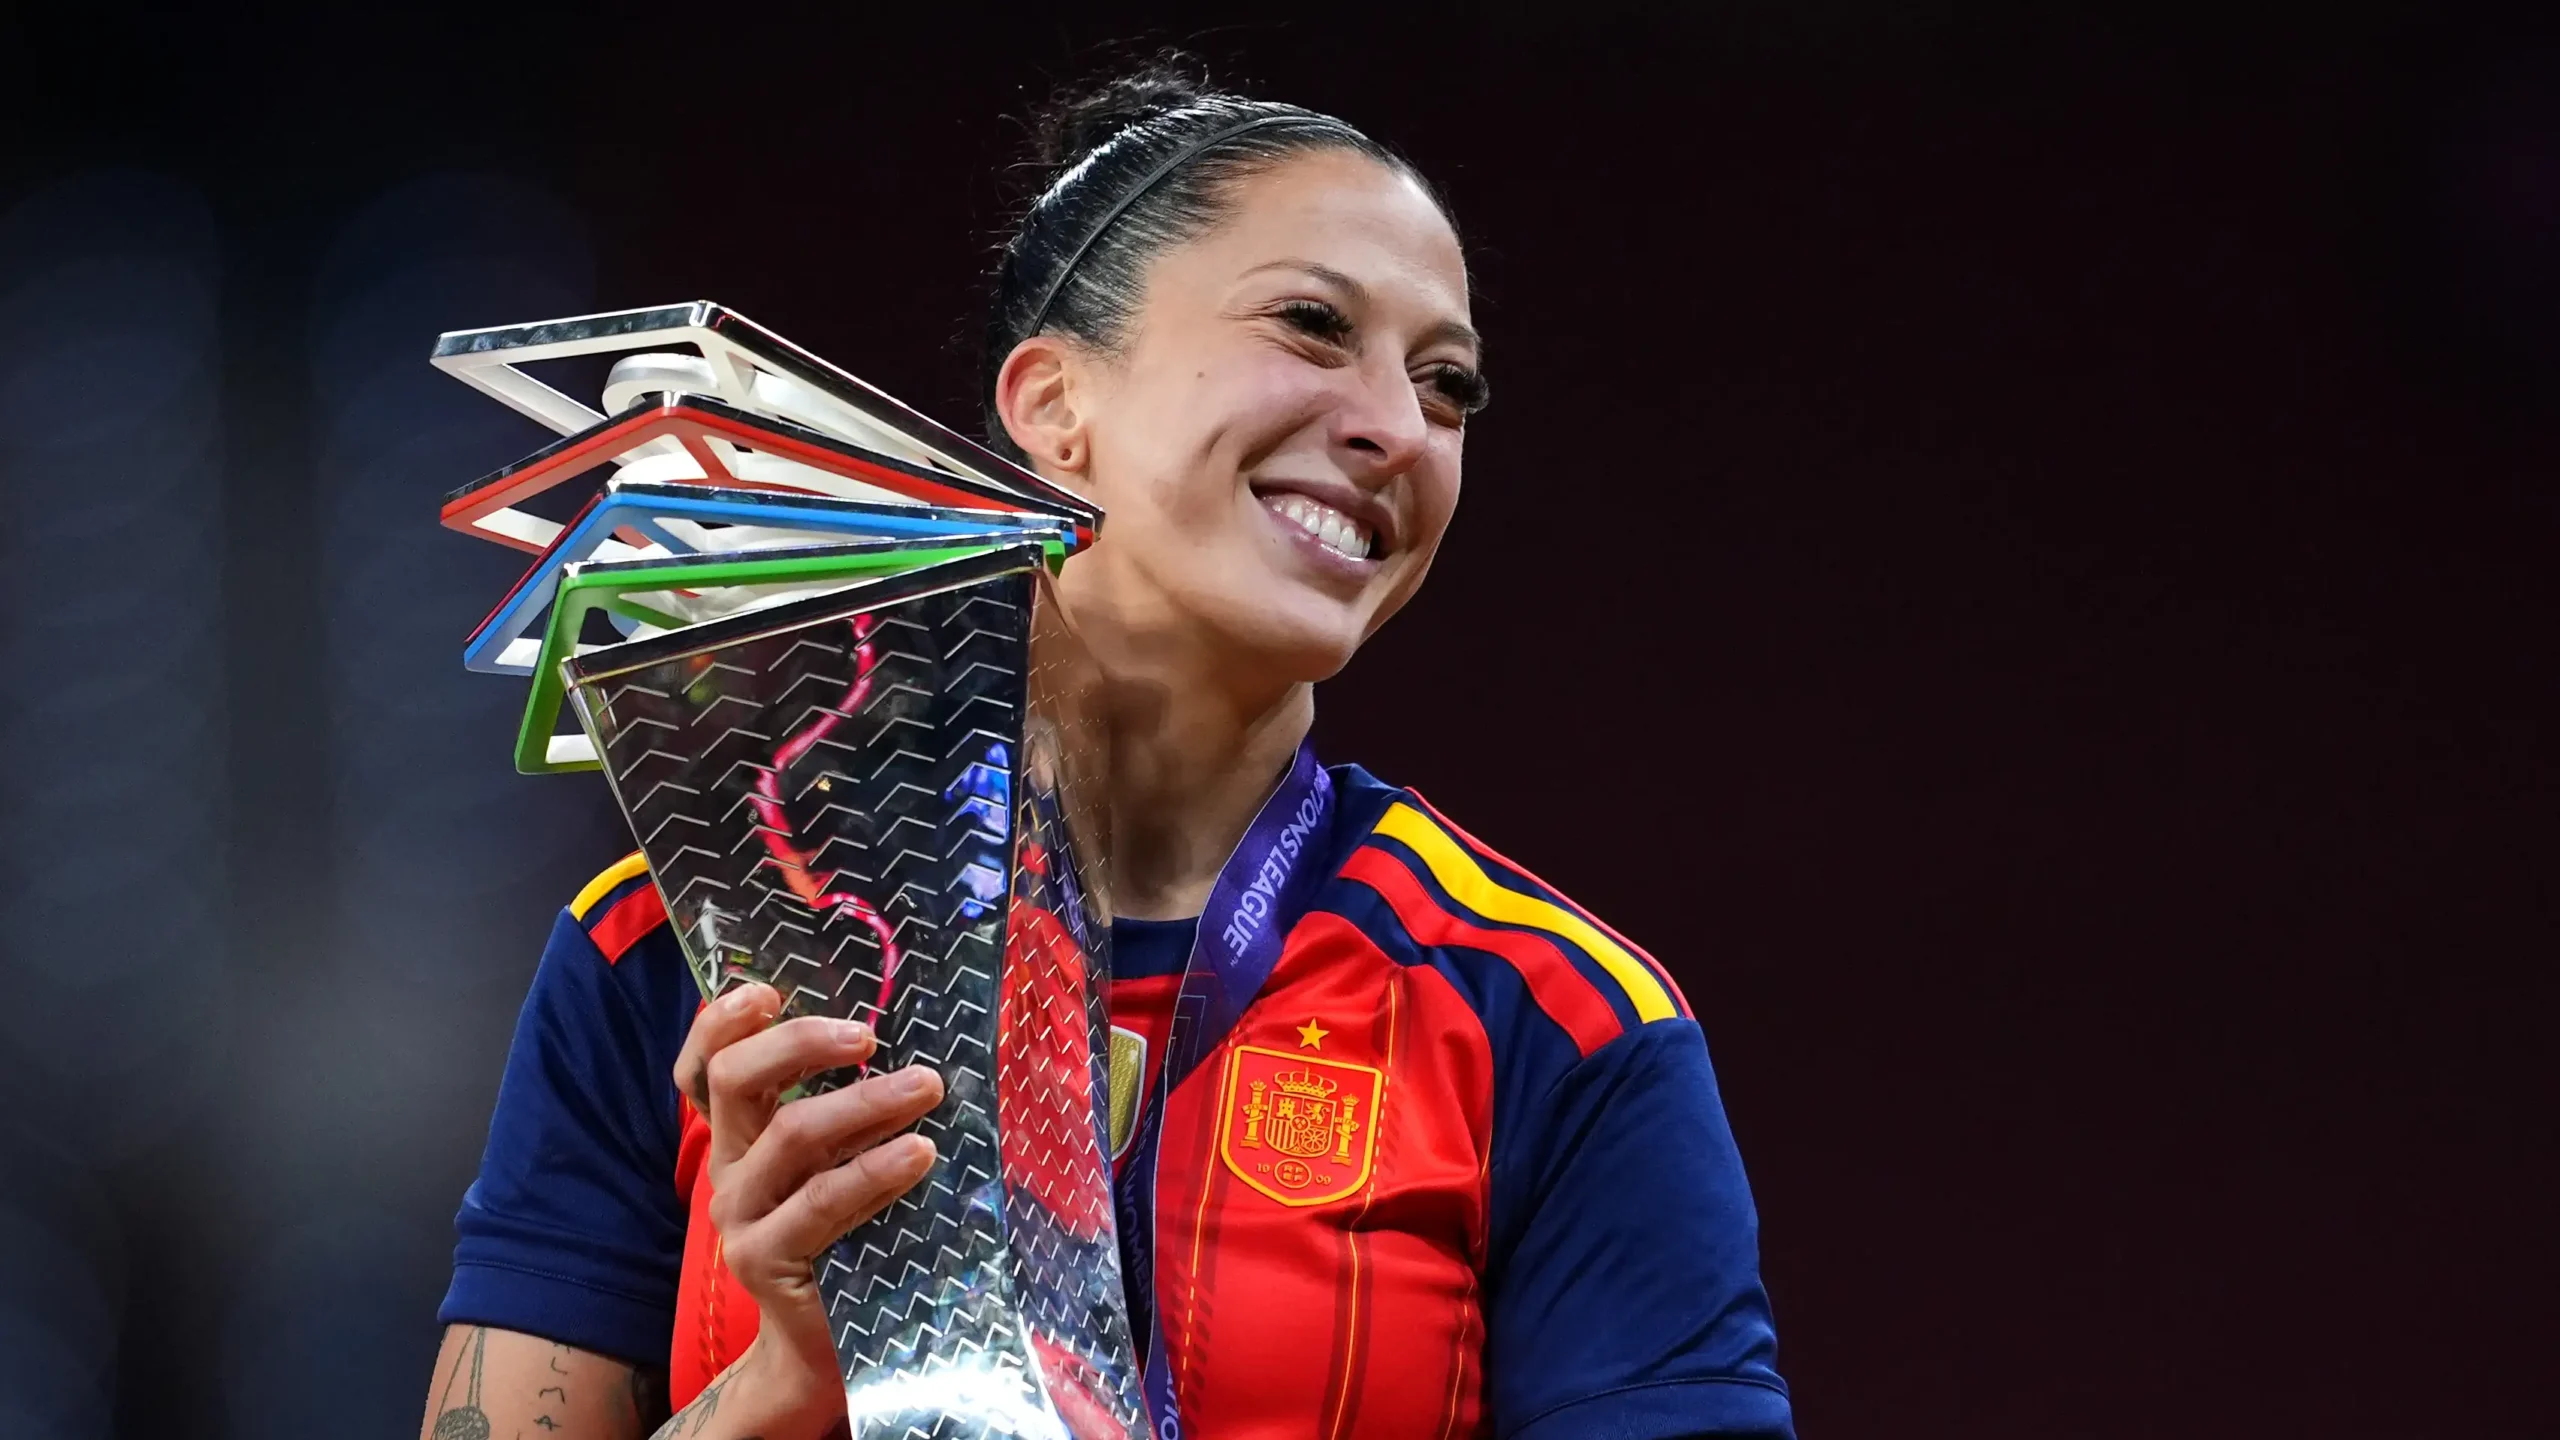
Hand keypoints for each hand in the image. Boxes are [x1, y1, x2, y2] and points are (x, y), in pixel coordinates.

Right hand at [667, 983, 943, 1438]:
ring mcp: (739, 1214)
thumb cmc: (849, 1232)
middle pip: (736, 1080)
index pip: (706, 1064)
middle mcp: (729, 1165)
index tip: (769, 990)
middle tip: (868, 1034)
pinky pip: (822, 1200)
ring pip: (790, 1134)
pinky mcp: (764, 1259)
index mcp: (740, 1132)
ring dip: (865, 1102)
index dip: (724, 1021)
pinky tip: (919, 1152)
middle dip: (801, 1043)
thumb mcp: (843, 1159)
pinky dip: (875, 1170)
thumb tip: (915, 1040)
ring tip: (927, 1088)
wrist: (827, 1340)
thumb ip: (852, 1109)